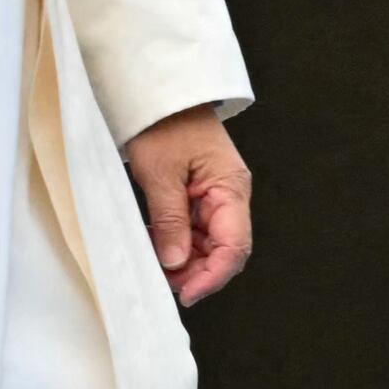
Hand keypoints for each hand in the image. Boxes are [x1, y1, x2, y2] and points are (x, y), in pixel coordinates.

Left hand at [122, 103, 253, 304]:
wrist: (158, 94)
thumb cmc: (163, 123)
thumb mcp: (160, 173)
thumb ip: (170, 221)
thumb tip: (175, 263)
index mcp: (231, 189)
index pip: (234, 246)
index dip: (213, 276)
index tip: (186, 294)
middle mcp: (229, 197)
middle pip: (223, 251)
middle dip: (196, 272)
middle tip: (162, 283)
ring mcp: (215, 197)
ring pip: (208, 245)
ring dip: (184, 261)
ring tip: (154, 266)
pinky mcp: (199, 196)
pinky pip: (193, 231)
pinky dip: (175, 244)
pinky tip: (155, 247)